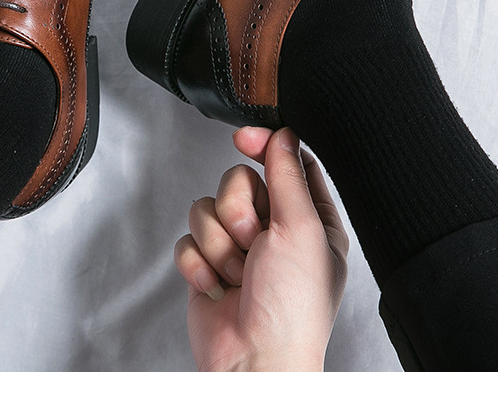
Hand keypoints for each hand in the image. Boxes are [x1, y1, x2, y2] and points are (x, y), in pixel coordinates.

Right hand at [174, 127, 347, 370]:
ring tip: (238, 272)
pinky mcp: (207, 264)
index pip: (286, 162)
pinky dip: (198, 263)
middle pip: (238, 181)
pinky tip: (217, 285)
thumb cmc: (292, 310)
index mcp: (309, 219)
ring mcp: (238, 247)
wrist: (254, 361)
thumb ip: (288, 176)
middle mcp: (275, 229)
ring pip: (208, 207)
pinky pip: (187, 238)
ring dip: (220, 242)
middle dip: (239, 211)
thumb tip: (282, 136)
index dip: (264, 145)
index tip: (244, 138)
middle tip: (253, 241)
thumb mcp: (302, 230)